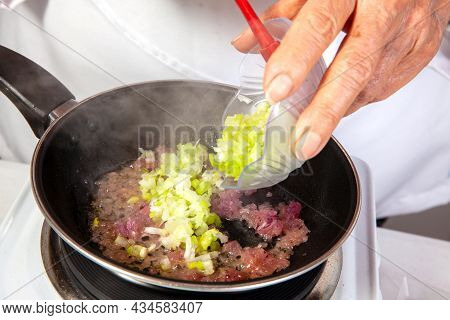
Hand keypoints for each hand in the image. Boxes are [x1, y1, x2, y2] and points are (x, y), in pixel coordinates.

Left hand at [232, 0, 449, 159]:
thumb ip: (284, 14)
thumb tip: (247, 42)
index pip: (320, 24)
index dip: (297, 59)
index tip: (277, 90)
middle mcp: (385, 12)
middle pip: (354, 69)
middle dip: (324, 110)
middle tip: (302, 139)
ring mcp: (408, 34)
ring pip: (369, 85)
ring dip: (337, 109)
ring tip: (312, 124)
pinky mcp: (420, 53)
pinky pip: (383, 87)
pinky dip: (357, 98)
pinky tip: (342, 97)